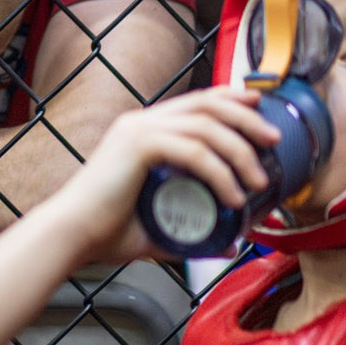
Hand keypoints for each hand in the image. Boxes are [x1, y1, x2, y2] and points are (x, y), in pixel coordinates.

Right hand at [48, 88, 278, 263]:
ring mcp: (138, 130)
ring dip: (241, 150)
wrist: (72, 236)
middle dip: (247, 118)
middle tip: (274, 140)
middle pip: (207, 104)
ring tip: (260, 180)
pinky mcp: (138, 146)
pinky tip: (233, 197)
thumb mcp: (160, 224)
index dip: (231, 100)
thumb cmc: (106, 231)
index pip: (196, 101)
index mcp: (142, 130)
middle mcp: (140, 122)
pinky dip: (221, 173)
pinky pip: (195, 152)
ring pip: (207, 126)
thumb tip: (229, 244)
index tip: (260, 110)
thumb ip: (194, 231)